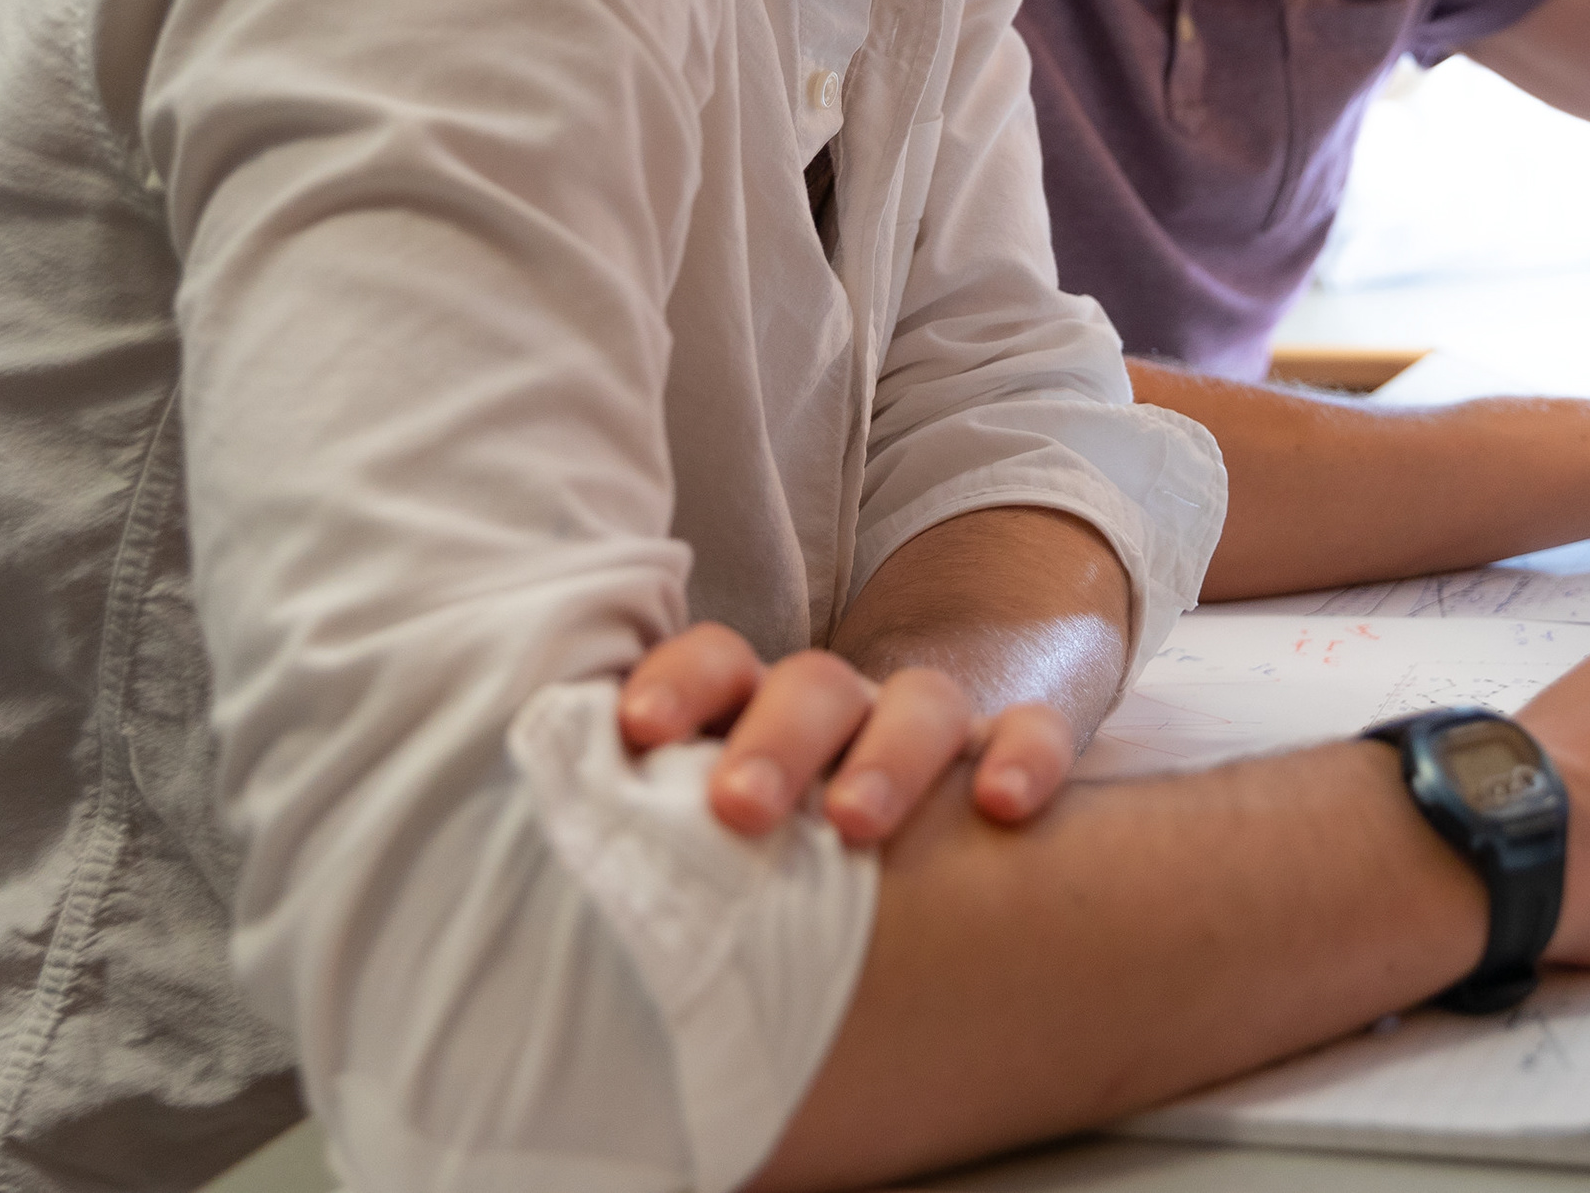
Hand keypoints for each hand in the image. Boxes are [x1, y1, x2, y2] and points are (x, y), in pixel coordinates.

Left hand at [622, 621, 1078, 847]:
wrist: (898, 836)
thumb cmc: (770, 863)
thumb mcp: (705, 848)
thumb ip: (654, 855)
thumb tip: (556, 927)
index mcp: (753, 712)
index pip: (714, 662)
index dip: (679, 684)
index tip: (636, 731)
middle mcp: (840, 711)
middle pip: (812, 684)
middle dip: (775, 739)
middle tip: (739, 809)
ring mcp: (927, 729)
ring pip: (920, 701)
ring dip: (887, 755)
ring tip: (854, 825)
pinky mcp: (1007, 753)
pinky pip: (1033, 734)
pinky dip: (1021, 756)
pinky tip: (1000, 806)